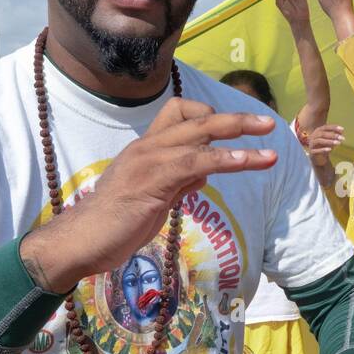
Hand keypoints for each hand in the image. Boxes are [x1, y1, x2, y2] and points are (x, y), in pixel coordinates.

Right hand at [20, 99, 276, 293]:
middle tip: (268, 123)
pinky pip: (196, 162)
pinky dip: (226, 159)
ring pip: (201, 136)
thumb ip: (178, 182)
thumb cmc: (116, 223)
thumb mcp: (154, 197)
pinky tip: (248, 161)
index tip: (235, 129)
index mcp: (147, 147)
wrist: (83, 240)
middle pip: (197, 118)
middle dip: (236, 120)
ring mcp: (149, 160)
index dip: (209, 116)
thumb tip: (204, 174)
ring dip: (240, 138)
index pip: (180, 113)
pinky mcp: (154, 180)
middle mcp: (148, 146)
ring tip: (271, 150)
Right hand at [305, 123, 344, 165]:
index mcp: (318, 131)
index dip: (334, 127)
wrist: (318, 158)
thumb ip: (335, 135)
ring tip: (338, 143)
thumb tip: (341, 131)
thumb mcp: (331, 140)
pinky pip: (316, 150)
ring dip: (329, 141)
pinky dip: (323, 149)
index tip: (343, 129)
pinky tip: (330, 149)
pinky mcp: (311, 152)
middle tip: (342, 138)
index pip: (326, 127)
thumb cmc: (325, 146)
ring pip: (319, 141)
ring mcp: (311, 144)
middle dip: (333, 135)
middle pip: (322, 134)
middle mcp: (313, 136)